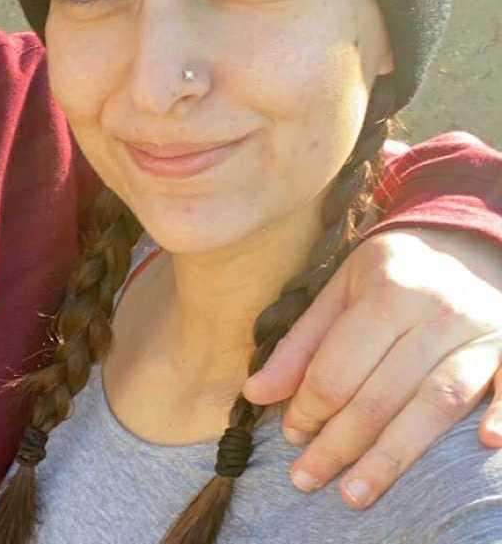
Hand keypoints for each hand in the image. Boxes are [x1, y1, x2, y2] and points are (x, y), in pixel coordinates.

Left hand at [242, 227, 501, 508]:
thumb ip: (301, 343)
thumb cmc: (392, 269)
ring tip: (355, 492)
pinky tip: (483, 447)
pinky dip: (501, 415)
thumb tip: (256, 393)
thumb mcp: (340, 289)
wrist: (464, 241)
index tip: (289, 436)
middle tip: (306, 478)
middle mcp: (434, 311)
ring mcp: (479, 332)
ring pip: (435, 405)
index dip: (308, 407)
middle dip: (338, 444)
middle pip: (380, 393)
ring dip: (394, 456)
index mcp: (386, 290)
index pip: (338, 366)